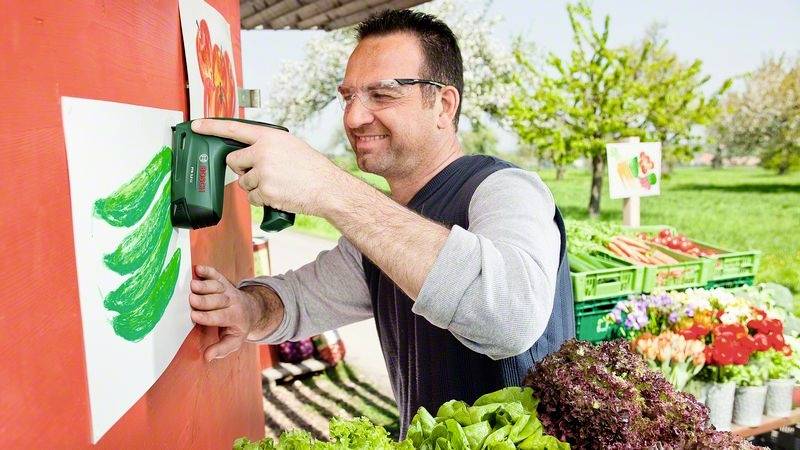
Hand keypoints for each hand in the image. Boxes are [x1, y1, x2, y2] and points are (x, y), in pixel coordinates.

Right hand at [189, 265, 265, 361]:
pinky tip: (198, 269)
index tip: (194, 316)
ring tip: (191, 285)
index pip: (221, 317)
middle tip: (191, 299)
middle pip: (218, 300)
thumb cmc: (237, 327)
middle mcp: (232, 301)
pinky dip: (207, 271)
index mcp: (235, 317)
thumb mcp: (234, 341)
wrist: (251, 309)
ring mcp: (228, 290)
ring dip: (205, 285)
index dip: (208, 317)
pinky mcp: (223, 281)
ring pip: (217, 286)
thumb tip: (208, 357)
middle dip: (205, 300)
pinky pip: (216, 274)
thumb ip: (221, 349)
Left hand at [191, 118, 349, 217]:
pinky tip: (278, 194)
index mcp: (270, 137)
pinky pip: (252, 197)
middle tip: (261, 172)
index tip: (196, 125)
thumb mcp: (290, 145)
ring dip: (255, 186)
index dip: (211, 127)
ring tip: (277, 183)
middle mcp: (263, 152)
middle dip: (242, 169)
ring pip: (243, 182)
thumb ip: (268, 145)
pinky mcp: (265, 191)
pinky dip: (262, 199)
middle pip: (234, 161)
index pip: (234, 129)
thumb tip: (250, 152)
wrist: (327, 188)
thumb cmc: (311, 168)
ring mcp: (263, 172)